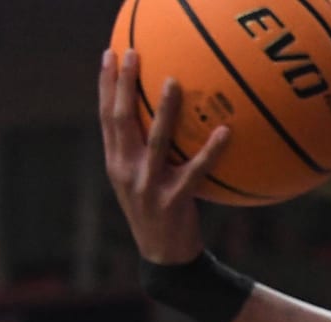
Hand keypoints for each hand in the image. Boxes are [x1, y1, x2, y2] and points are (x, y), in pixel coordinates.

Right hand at [99, 49, 229, 263]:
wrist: (165, 259)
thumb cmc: (159, 214)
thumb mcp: (142, 182)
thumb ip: (144, 153)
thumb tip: (163, 117)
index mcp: (116, 163)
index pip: (106, 117)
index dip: (105, 85)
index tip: (110, 54)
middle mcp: (125, 171)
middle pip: (119, 119)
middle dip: (122, 83)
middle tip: (132, 52)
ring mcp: (148, 185)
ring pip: (154, 140)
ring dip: (164, 109)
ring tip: (174, 82)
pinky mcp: (174, 199)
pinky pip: (195, 170)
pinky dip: (211, 150)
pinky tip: (225, 131)